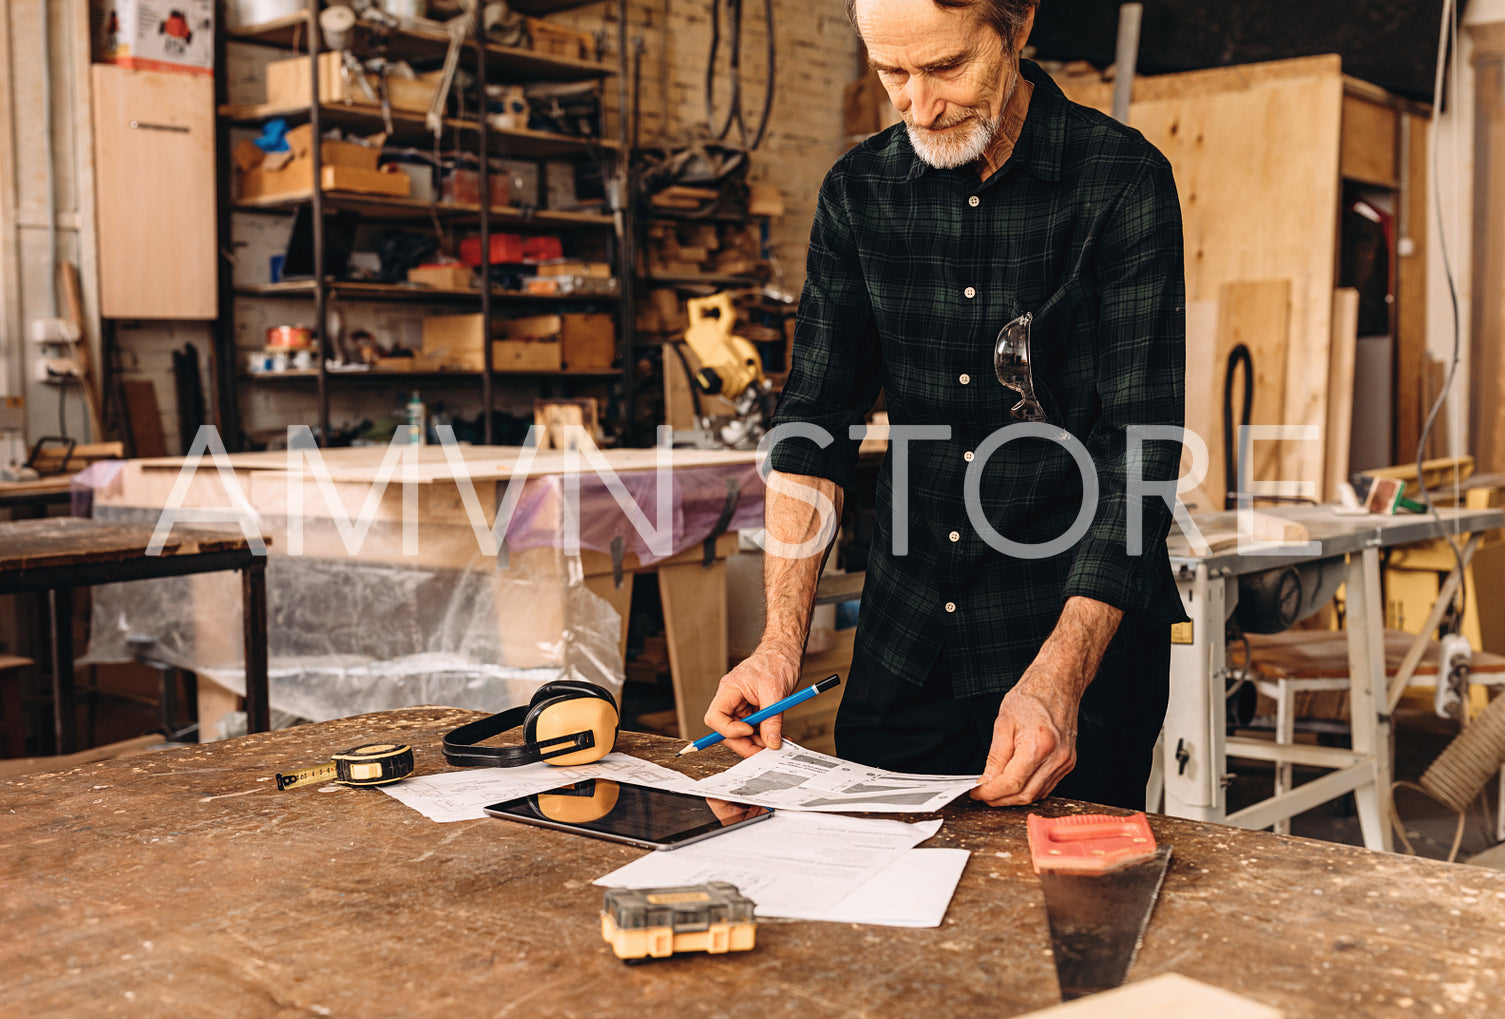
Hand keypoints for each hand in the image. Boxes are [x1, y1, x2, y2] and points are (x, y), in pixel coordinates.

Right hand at [703, 647, 801, 757]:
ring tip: (776, 744)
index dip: (729, 730)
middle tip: (765, 751)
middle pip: (727, 730)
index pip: (715, 717)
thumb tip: (771, 743)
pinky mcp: (751, 707)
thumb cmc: (776, 661)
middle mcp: (731, 698)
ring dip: (757, 742)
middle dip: (745, 743)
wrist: (785, 651)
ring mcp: (740, 704)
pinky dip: (763, 734)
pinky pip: (752, 726)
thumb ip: (772, 721)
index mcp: (729, 689)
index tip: (749, 731)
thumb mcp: (776, 694)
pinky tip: (777, 737)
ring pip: (741, 732)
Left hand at [970, 666, 1080, 806]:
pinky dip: (1029, 789)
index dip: (991, 793)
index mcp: (1038, 746)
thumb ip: (995, 757)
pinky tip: (1015, 782)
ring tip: (996, 789)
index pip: (1011, 783)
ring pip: (1036, 795)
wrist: (1058, 683)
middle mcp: (1056, 758)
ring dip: (1014, 797)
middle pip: (1025, 795)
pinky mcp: (1068, 763)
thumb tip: (987, 780)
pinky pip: (1046, 786)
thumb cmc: (1033, 696)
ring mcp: (1065, 762)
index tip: (977, 793)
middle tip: (983, 794)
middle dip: (1000, 799)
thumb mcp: (1004, 723)